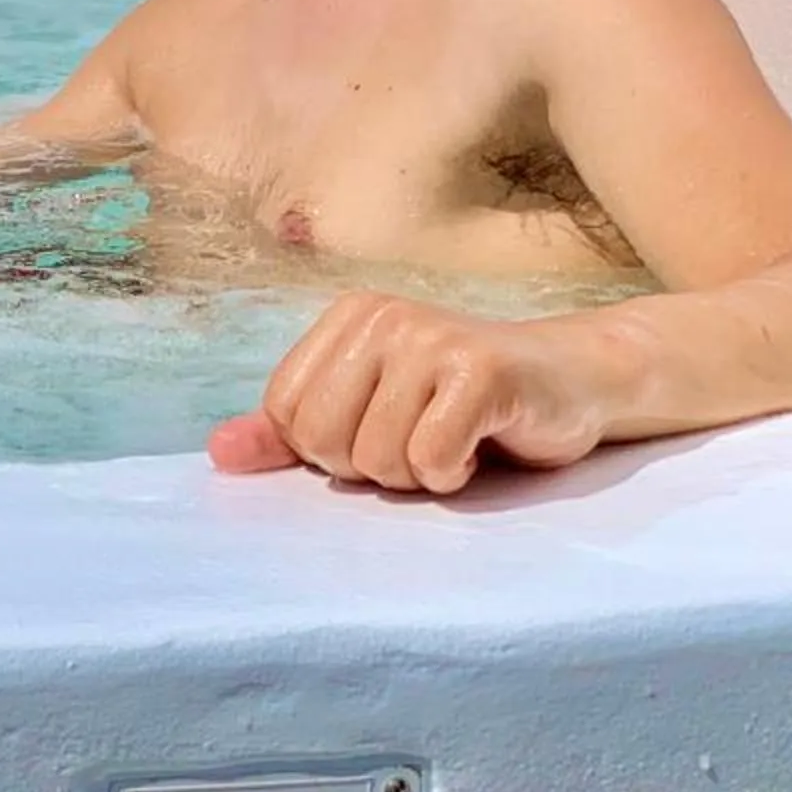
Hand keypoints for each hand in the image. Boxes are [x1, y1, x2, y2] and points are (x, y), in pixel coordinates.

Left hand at [210, 292, 607, 493]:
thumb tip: (218, 452)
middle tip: (419, 439)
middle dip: (370, 466)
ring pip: (377, 458)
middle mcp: (382, 317)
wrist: (573, 381)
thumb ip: (289, 433)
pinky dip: (454, 474)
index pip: (284, 415)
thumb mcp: (368, 413)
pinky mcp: (482, 372)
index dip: (328, 450)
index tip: (379, 431)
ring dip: (417, 474)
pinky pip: (431, 459)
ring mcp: (431, 339)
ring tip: (453, 439)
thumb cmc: (464, 404)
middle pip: (322, 440)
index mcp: (345, 319)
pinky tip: (480, 445)